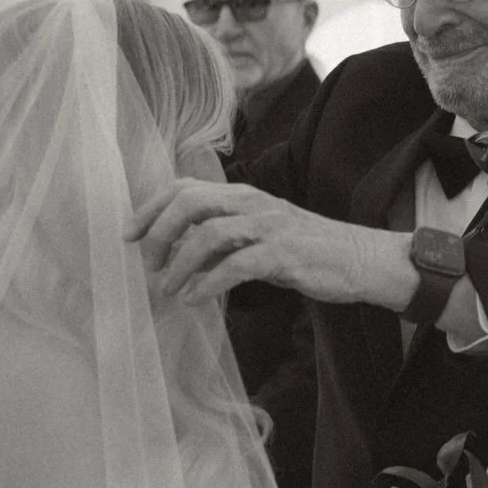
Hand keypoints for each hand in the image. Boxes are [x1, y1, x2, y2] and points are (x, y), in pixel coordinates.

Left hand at [126, 179, 417, 308]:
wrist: (358, 259)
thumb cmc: (306, 250)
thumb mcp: (259, 235)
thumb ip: (222, 237)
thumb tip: (179, 254)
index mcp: (242, 195)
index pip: (184, 188)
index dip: (150, 209)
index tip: (129, 235)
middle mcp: (252, 203)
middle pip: (188, 203)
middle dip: (159, 234)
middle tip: (149, 265)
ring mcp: (268, 227)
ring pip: (208, 234)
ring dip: (179, 264)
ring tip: (169, 288)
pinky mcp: (284, 255)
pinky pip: (235, 266)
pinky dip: (208, 283)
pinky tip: (195, 298)